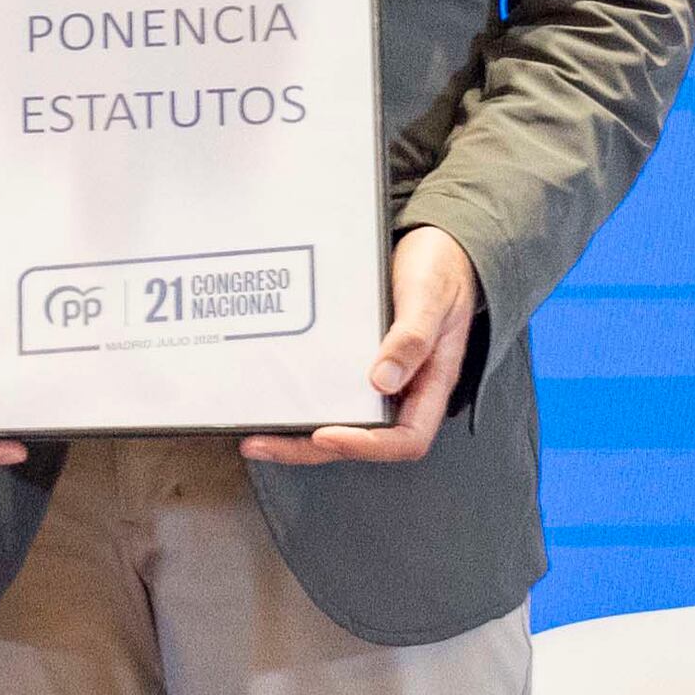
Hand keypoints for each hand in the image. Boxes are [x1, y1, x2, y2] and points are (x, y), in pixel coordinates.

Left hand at [242, 228, 478, 465]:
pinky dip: (299, 401)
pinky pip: (328, 392)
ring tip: (254, 436)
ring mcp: (378, 380)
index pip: (407, 438)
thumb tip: (383, 381)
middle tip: (262, 442)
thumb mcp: (430, 296)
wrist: (434, 245)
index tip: (327, 434)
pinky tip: (268, 397)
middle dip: (310, 448)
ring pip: (339, 421)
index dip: (367, 445)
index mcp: (431, 383)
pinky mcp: (354, 363)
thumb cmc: (440, 270)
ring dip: (296, 434)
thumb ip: (413, 337)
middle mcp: (403, 390)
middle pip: (361, 439)